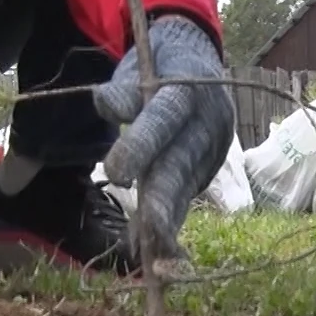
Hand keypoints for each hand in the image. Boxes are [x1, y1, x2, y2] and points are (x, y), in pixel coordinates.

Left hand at [93, 16, 233, 265]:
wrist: (199, 60)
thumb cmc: (160, 64)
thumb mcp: (141, 65)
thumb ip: (125, 89)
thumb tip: (104, 103)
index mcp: (189, 91)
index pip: (164, 120)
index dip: (142, 145)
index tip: (114, 173)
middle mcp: (207, 124)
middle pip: (180, 165)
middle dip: (162, 201)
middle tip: (146, 234)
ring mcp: (211, 150)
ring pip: (186, 190)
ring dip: (167, 223)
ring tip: (150, 256)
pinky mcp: (207, 171)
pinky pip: (186, 198)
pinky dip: (169, 223)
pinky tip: (153, 251)